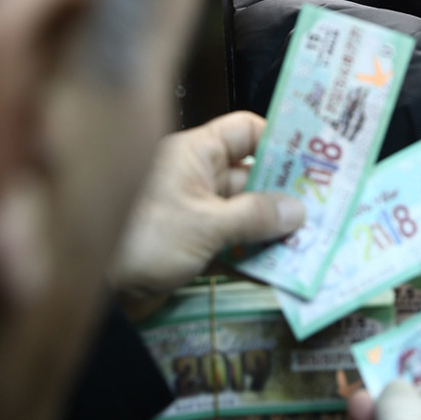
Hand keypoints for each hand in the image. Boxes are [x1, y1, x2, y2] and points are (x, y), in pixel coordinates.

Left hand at [109, 112, 303, 319]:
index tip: (314, 161)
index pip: (245, 131)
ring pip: (245, 211)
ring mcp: (196, 211)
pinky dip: (255, 250)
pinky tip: (283, 263)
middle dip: (285, 191)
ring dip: (273, 226)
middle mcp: (197, 176)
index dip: (279, 141)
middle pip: (252, 174)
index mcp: (196, 153)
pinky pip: (233, 241)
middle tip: (325, 207)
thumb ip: (253, 216)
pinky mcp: (193, 244)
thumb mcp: (204, 225)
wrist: (95, 288)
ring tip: (313, 239)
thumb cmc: (143, 237)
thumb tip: (298, 208)